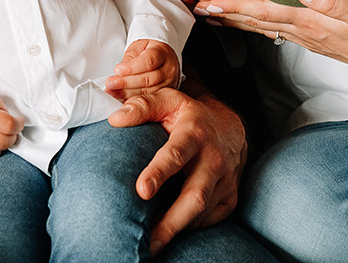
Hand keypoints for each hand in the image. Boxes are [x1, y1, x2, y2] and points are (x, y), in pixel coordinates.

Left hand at [107, 39, 180, 99]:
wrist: (162, 55)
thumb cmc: (148, 49)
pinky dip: (133, 100)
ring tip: (113, 92)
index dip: (132, 68)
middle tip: (110, 84)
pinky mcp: (164, 94)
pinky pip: (148, 99)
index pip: (149, 61)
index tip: (117, 70)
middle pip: (148, 79)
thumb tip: (118, 74)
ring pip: (148, 92)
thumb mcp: (138, 47)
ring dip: (127, 93)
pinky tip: (122, 99)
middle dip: (126, 83)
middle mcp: (168, 69)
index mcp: (162, 53)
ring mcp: (169, 83)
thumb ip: (129, 59)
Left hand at [108, 88, 246, 254]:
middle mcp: (213, 159)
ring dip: (176, 230)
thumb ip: (142, 106)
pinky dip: (189, 228)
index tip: (142, 190)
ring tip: (151, 245)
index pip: (176, 154)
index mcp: (194, 133)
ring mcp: (225, 181)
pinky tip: (171, 232)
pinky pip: (209, 219)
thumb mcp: (169, 102)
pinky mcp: (230, 198)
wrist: (232, 129)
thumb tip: (115, 118)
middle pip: (194, 196)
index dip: (159, 172)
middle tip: (148, 242)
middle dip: (171, 222)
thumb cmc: (191, 117)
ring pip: (201, 212)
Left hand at [196, 0, 347, 74]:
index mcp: (305, 20)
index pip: (261, 12)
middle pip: (251, 21)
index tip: (207, 3)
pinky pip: (272, 27)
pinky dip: (253, 22)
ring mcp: (302, 34)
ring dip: (233, 19)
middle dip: (221, 14)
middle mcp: (298, 29)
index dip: (233, 7)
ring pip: (259, 25)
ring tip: (209, 12)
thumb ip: (331, 2)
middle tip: (192, 5)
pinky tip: (246, 20)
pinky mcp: (309, 34)